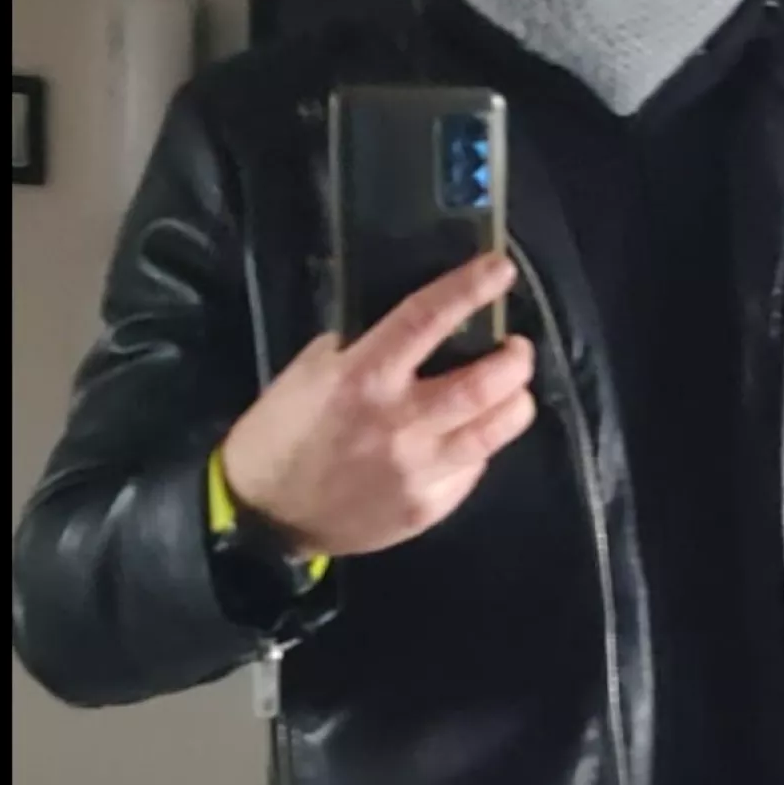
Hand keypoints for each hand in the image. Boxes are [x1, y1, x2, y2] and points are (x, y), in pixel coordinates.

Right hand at [220, 252, 532, 557]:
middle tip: (517, 349)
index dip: (469, 290)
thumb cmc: (284, 431)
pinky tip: (471, 439)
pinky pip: (471, 471)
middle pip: (482, 385)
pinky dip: (479, 449)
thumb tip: (420, 334)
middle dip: (515, 361)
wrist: (265, 514)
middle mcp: (399, 423)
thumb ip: (368, 349)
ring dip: (516, 405)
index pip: (427, 320)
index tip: (501, 270)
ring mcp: (417, 471)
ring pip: (493, 433)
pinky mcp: (425, 508)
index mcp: (364, 376)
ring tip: (515, 392)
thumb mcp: (314, 369)